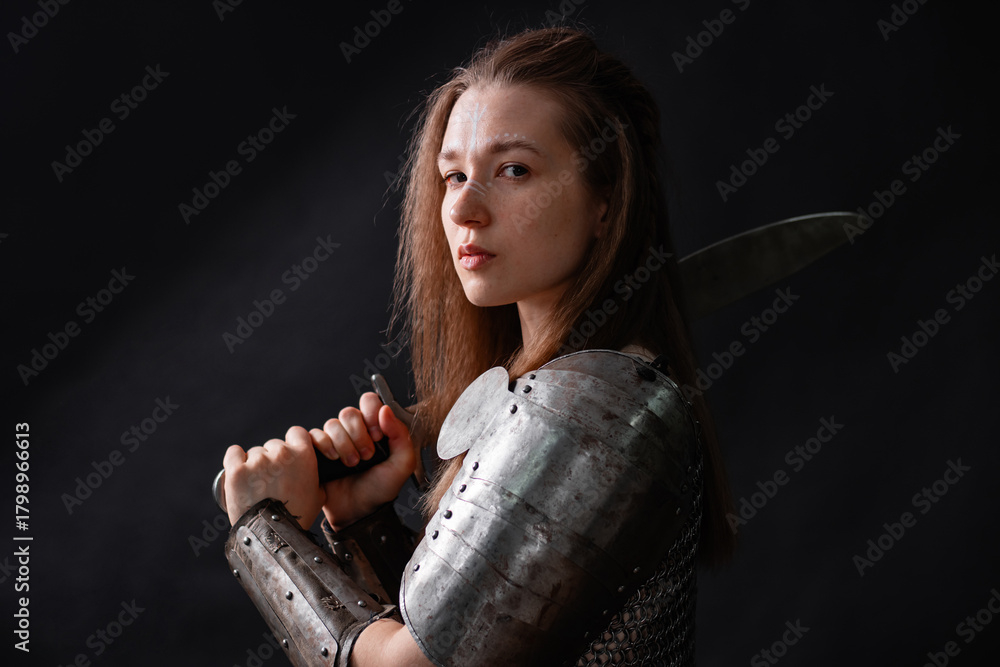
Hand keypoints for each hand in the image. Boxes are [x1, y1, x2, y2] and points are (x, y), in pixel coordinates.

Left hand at [222, 426, 325, 528]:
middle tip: (272, 480)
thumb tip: (314, 473)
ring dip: (255, 464)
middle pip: (274, 445)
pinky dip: (235, 460)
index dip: (293, 442)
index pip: (297, 433)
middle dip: (273, 460)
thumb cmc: (297, 517)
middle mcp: (281, 453)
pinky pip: (234, 452)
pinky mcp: (237, 470)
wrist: (273, 535)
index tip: (289, 455)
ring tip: (256, 486)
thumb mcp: (318, 495)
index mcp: (304, 455)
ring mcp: (258, 461)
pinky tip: (238, 471)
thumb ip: (316, 477)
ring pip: (254, 453)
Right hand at [309, 392, 415, 529]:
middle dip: (358, 434)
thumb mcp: (401, 465)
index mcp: (375, 429)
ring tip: (352, 463)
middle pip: (349, 412)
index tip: (377, 435)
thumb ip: (401, 436)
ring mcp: (335, 440)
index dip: (371, 413)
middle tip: (367, 455)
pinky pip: (315, 434)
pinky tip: (334, 460)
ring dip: (343, 444)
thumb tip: (385, 410)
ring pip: (332, 423)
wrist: (358, 512)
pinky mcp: (318, 450)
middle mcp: (354, 431)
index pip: (369, 402)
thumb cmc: (380, 490)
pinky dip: (325, 446)